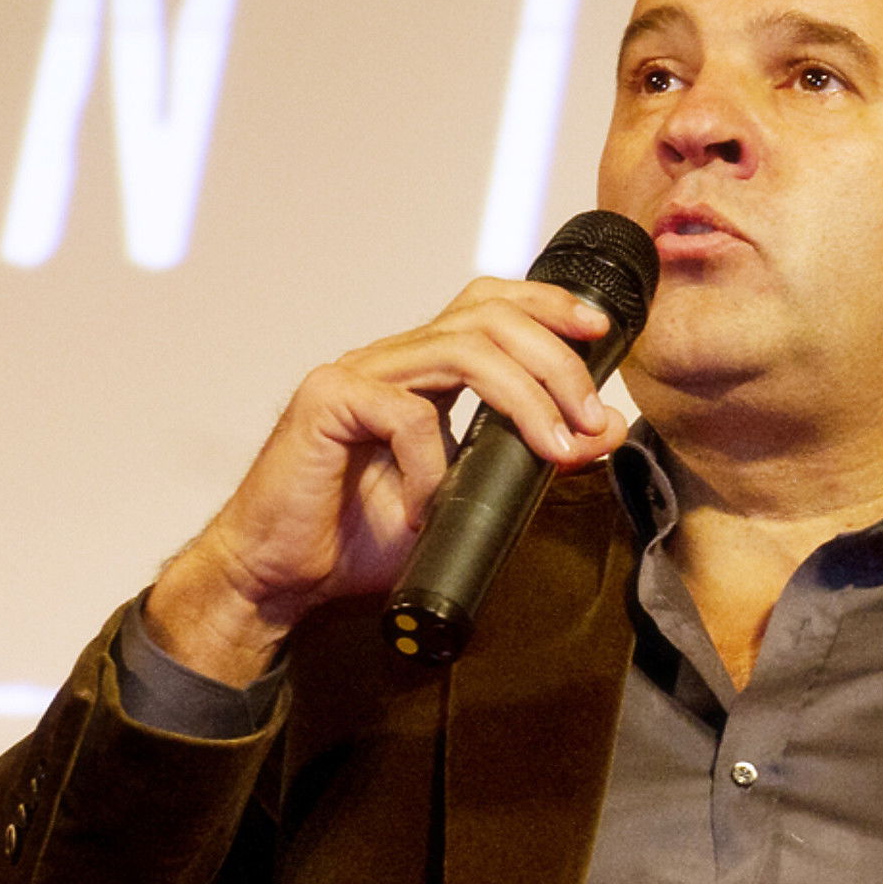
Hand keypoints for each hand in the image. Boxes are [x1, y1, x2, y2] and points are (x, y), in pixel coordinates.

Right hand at [142, 277, 625, 682]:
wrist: (280, 577)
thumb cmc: (360, 539)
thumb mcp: (468, 501)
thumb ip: (528, 464)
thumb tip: (602, 433)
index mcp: (421, 372)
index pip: (488, 308)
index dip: (546, 305)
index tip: (601, 331)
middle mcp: (391, 360)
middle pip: (486, 317)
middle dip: (555, 359)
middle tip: (590, 415)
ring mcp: (356, 374)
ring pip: (461, 350)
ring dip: (524, 397)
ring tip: (554, 449)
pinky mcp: (327, 401)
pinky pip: (407, 415)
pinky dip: (435, 465)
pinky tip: (429, 508)